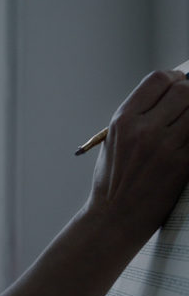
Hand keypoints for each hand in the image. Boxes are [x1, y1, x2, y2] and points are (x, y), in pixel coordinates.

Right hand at [87, 70, 188, 241]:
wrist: (115, 217)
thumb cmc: (113, 179)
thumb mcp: (113, 141)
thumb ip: (138, 115)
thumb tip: (172, 92)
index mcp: (123, 121)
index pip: (159, 79)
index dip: (174, 78)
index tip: (177, 85)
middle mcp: (143, 131)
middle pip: (184, 91)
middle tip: (186, 106)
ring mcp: (165, 147)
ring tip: (184, 126)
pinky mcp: (183, 164)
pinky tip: (186, 140)